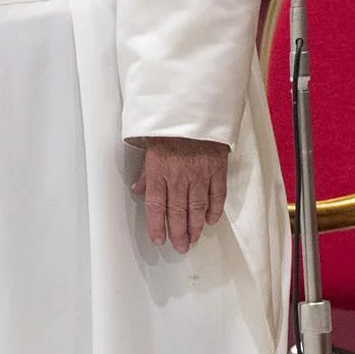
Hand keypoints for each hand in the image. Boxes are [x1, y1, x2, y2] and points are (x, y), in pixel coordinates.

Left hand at [132, 135, 230, 254]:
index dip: (157, 226)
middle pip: (178, 212)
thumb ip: (146, 172)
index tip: (159, 240)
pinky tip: (211, 220)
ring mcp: (200, 174)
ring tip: (193, 239)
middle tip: (180, 247)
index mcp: (159, 170)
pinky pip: (217, 195)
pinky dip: (214, 209)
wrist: (194, 107)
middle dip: (179, 233)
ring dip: (195, 226)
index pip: (156, 206)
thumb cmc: (169, 125)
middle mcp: (179, 176)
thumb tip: (137, 190)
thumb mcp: (149, 146)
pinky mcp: (217, 169)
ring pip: (198, 208)